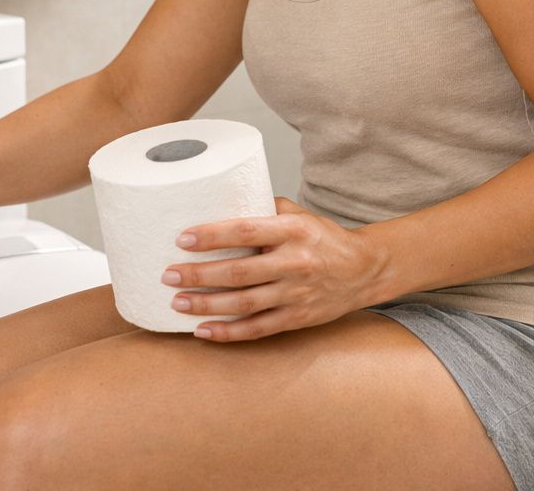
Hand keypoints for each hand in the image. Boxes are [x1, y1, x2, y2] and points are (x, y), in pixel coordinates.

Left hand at [161, 196, 385, 341]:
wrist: (365, 270)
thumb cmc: (324, 238)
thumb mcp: (300, 215)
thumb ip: (264, 208)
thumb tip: (221, 200)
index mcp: (293, 231)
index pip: (245, 231)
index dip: (212, 236)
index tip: (182, 238)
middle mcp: (294, 263)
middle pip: (239, 273)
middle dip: (199, 275)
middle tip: (168, 275)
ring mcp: (296, 294)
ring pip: (244, 304)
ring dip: (206, 305)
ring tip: (177, 302)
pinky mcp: (297, 318)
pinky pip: (257, 329)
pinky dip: (228, 333)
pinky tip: (202, 331)